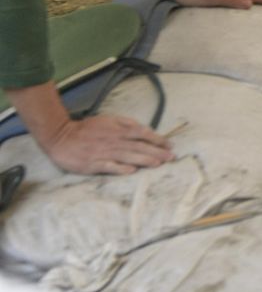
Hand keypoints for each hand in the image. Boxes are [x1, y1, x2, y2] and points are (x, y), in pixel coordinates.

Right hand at [34, 114, 173, 175]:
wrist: (60, 137)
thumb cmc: (86, 129)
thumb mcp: (107, 119)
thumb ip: (125, 123)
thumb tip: (143, 129)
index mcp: (117, 130)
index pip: (141, 133)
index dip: (157, 139)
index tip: (169, 145)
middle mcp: (113, 141)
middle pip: (138, 146)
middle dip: (156, 152)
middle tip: (171, 157)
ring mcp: (104, 152)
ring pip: (127, 156)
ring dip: (144, 160)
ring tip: (158, 164)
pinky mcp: (93, 163)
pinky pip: (109, 166)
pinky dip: (120, 168)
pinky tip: (131, 171)